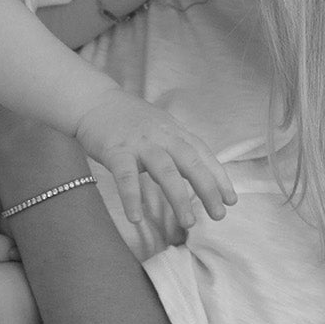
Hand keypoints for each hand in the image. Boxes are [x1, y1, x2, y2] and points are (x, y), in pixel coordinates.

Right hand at [73, 89, 236, 227]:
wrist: (94, 100)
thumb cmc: (129, 121)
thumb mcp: (161, 129)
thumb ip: (178, 148)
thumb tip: (200, 176)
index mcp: (175, 132)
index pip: (203, 155)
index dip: (219, 177)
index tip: (230, 200)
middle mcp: (162, 136)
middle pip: (191, 162)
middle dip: (208, 189)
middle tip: (219, 215)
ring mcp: (139, 143)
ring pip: (165, 170)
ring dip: (179, 197)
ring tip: (189, 223)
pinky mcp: (116, 150)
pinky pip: (126, 176)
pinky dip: (131, 197)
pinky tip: (136, 218)